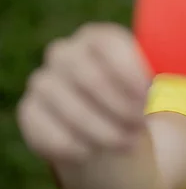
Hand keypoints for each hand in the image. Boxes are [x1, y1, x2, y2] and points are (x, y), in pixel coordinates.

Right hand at [17, 23, 151, 164]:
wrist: (104, 120)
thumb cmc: (129, 94)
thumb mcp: (144, 80)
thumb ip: (147, 77)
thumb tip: (153, 85)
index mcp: (96, 37)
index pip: (110, 46)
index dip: (131, 73)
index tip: (149, 95)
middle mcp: (64, 53)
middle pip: (90, 78)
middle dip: (120, 106)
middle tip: (140, 124)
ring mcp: (43, 80)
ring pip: (70, 107)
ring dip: (103, 130)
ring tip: (127, 142)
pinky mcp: (29, 110)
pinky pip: (48, 130)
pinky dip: (75, 145)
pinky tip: (94, 151)